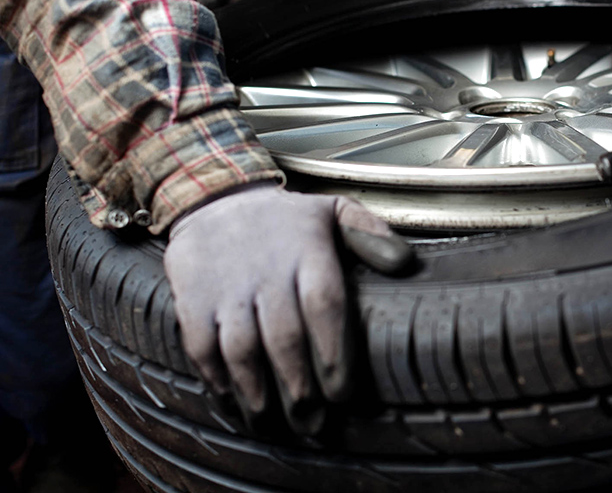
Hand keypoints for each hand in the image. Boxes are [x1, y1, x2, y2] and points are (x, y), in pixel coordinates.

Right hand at [163, 183, 412, 433]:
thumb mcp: (333, 210)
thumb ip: (370, 233)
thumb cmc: (286, 220)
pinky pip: (201, 346)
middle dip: (299, 388)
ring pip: (241, 349)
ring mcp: (228, 287)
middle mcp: (268, 271)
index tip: (342, 394)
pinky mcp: (193, 299)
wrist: (214, 200)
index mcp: (308, 252)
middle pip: (285, 338)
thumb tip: (405, 263)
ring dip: (256, 391)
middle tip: (312, 425)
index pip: (325, 306)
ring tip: (271, 422)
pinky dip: (216, 378)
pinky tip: (233, 399)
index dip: (334, 353)